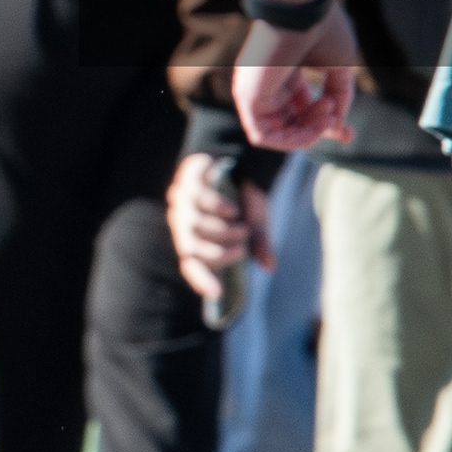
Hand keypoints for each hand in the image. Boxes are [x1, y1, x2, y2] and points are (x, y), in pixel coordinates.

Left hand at [167, 153, 273, 305]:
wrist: (242, 158)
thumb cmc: (244, 196)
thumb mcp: (254, 222)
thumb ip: (257, 243)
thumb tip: (270, 268)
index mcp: (196, 236)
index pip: (190, 263)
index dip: (201, 279)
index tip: (218, 293)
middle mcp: (183, 220)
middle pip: (190, 248)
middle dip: (218, 253)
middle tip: (241, 248)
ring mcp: (182, 199)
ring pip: (193, 227)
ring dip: (221, 232)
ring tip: (242, 227)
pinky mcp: (186, 178)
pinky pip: (197, 200)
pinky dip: (217, 208)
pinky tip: (232, 209)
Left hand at [231, 8, 360, 150]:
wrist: (301, 8)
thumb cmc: (320, 29)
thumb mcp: (339, 65)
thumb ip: (339, 94)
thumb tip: (337, 124)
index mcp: (285, 70)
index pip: (300, 106)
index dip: (323, 123)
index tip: (348, 133)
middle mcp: (266, 81)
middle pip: (289, 121)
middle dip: (318, 131)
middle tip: (342, 127)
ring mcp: (253, 89)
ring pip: (276, 132)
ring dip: (308, 133)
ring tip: (328, 114)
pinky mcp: (247, 96)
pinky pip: (262, 135)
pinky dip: (291, 140)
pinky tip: (314, 128)